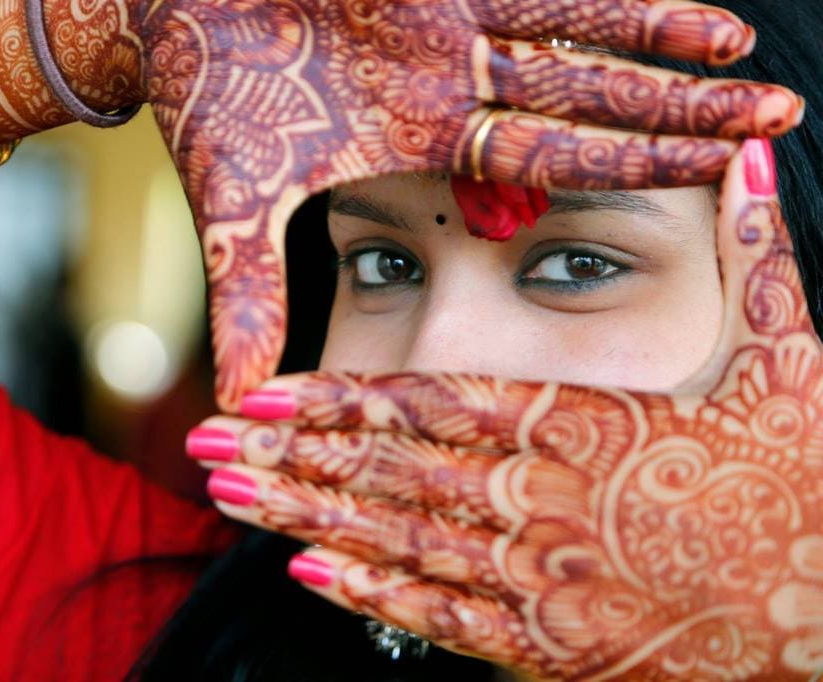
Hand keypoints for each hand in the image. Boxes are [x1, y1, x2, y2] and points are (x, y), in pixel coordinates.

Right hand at [139, 0, 803, 410]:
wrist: (169, 11)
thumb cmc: (204, 106)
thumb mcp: (239, 215)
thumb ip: (251, 305)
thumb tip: (244, 413)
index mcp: (425, 145)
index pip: (544, 169)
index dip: (623, 177)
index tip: (703, 193)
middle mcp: (454, 86)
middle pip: (587, 108)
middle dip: (677, 121)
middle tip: (777, 127)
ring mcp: (450, 24)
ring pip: (578, 41)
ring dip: (664, 57)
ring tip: (754, 72)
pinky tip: (695, 14)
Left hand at [187, 141, 822, 679]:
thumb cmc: (801, 482)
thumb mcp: (790, 360)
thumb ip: (755, 262)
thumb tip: (751, 166)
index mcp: (585, 427)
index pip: (431, 406)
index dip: (335, 401)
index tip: (259, 394)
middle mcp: (544, 502)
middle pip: (388, 475)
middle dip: (288, 459)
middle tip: (204, 446)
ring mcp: (541, 580)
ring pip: (398, 544)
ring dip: (306, 521)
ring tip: (232, 503)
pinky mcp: (551, 643)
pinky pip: (444, 618)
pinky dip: (373, 598)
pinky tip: (312, 578)